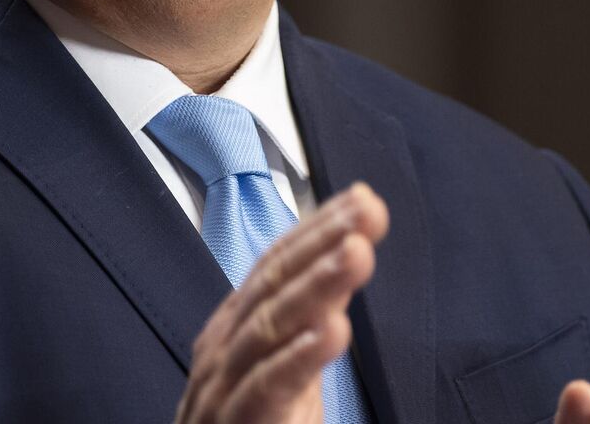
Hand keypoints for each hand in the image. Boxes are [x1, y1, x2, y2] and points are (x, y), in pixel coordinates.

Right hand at [174, 183, 389, 423]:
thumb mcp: (289, 367)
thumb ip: (312, 316)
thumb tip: (349, 251)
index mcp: (237, 329)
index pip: (277, 264)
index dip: (318, 228)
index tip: (364, 199)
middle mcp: (224, 350)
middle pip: (272, 285)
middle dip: (322, 244)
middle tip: (367, 213)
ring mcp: (221, 389)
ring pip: (268, 328)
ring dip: (315, 287)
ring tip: (357, 255)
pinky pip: (263, 390)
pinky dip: (296, 359)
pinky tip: (330, 331)